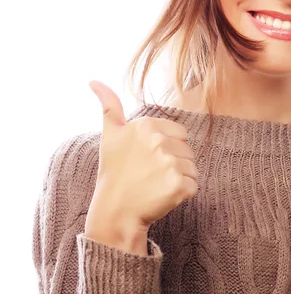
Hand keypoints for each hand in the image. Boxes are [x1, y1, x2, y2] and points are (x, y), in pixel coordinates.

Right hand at [86, 80, 198, 233]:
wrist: (114, 213)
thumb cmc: (114, 173)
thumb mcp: (110, 136)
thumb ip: (109, 106)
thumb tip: (94, 80)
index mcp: (147, 125)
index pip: (179, 133)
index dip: (166, 148)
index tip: (147, 160)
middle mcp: (159, 141)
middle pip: (187, 150)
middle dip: (173, 163)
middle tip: (149, 175)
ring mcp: (170, 164)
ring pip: (192, 167)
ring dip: (179, 178)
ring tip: (155, 185)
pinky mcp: (179, 185)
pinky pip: (194, 185)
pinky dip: (182, 194)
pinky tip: (163, 197)